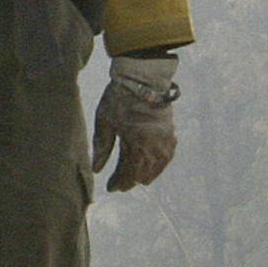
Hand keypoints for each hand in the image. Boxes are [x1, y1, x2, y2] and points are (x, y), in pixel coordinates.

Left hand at [92, 59, 178, 192]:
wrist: (142, 79)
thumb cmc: (119, 98)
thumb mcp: (105, 122)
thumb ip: (102, 147)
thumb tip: (97, 169)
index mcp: (137, 145)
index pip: (128, 173)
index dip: (119, 182)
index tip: (110, 187)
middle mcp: (154, 147)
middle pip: (142, 173)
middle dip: (130, 180)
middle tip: (119, 185)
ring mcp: (165, 141)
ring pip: (156, 168)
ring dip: (145, 175)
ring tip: (135, 179)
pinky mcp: (170, 134)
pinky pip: (166, 158)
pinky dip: (158, 165)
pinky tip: (151, 167)